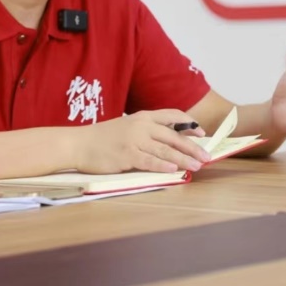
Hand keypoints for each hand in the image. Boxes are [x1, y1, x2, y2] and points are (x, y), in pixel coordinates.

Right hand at [76, 110, 211, 173]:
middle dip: (193, 147)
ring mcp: (134, 140)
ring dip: (184, 159)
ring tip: (197, 166)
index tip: (202, 133)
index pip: (173, 116)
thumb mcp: (127, 126)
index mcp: (143, 116)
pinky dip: (163, 165)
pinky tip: (175, 169)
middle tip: (207, 157)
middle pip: (174, 136)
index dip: (190, 124)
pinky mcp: (126, 155)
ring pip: (165, 150)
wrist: (78, 144)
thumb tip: (170, 143)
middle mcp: (141, 126)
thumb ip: (147, 131)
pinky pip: (149, 161)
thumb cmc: (103, 138)